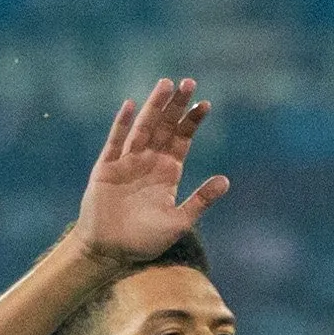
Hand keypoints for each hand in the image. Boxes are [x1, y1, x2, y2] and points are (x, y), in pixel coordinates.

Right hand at [76, 77, 228, 265]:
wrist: (110, 252)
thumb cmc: (144, 241)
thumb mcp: (179, 221)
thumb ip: (201, 200)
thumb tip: (226, 180)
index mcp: (168, 172)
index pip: (182, 139)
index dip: (192, 121)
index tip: (205, 104)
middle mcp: (149, 162)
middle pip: (164, 127)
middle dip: (176, 106)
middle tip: (189, 82)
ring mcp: (127, 162)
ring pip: (143, 128)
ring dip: (153, 107)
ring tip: (165, 84)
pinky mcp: (107, 168)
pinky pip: (115, 142)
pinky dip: (122, 124)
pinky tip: (130, 106)